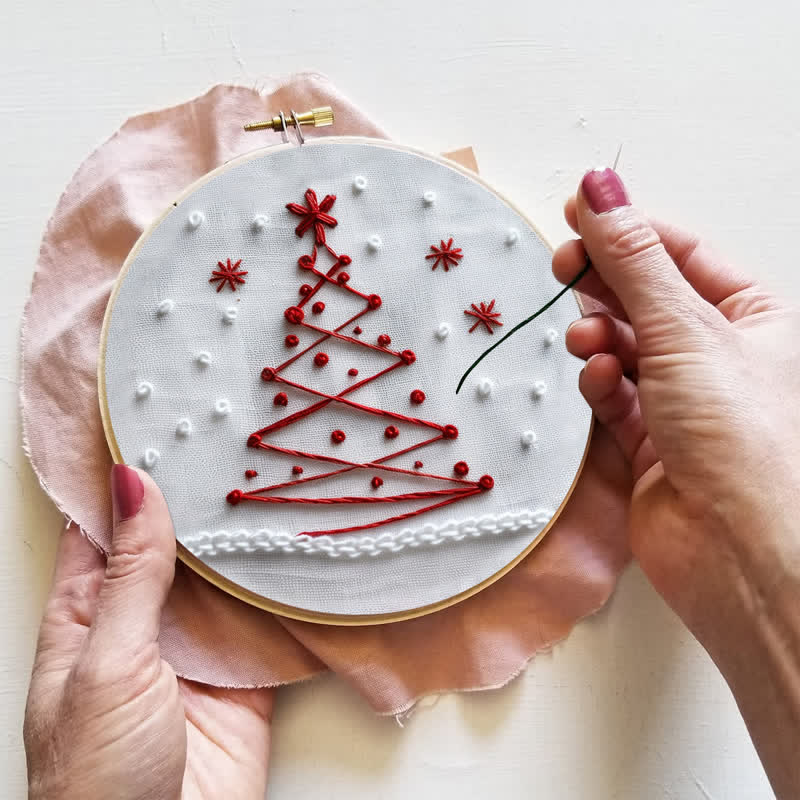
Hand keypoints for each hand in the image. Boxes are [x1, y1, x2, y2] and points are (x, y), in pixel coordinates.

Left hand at [24, 465, 273, 799]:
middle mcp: (143, 623)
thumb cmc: (98, 776)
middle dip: (192, 500)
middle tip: (223, 441)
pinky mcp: (243, 675)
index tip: (149, 422)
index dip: (120, 477)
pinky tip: (296, 548)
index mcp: (86, 616)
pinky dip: (281, 588)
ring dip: (238, 539)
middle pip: (169, 546)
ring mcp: (196, 648)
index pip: (100, 528)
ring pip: (220, 576)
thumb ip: (129, 576)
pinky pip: (264, 619)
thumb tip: (130, 489)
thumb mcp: (105, 663)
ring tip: (265, 479)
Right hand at [553, 168, 799, 796]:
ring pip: (623, 347)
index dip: (631, 231)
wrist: (735, 553)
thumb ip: (633, 261)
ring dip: (600, 337)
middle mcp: (718, 357)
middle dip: (605, 283)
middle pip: (647, 299)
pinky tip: (599, 379)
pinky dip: (601, 383)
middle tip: (565, 265)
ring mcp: (681, 401)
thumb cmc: (740, 437)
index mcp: (753, 319)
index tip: (580, 211)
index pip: (682, 256)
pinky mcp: (648, 441)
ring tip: (587, 339)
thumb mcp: (685, 330)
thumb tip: (601, 189)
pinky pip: (614, 395)